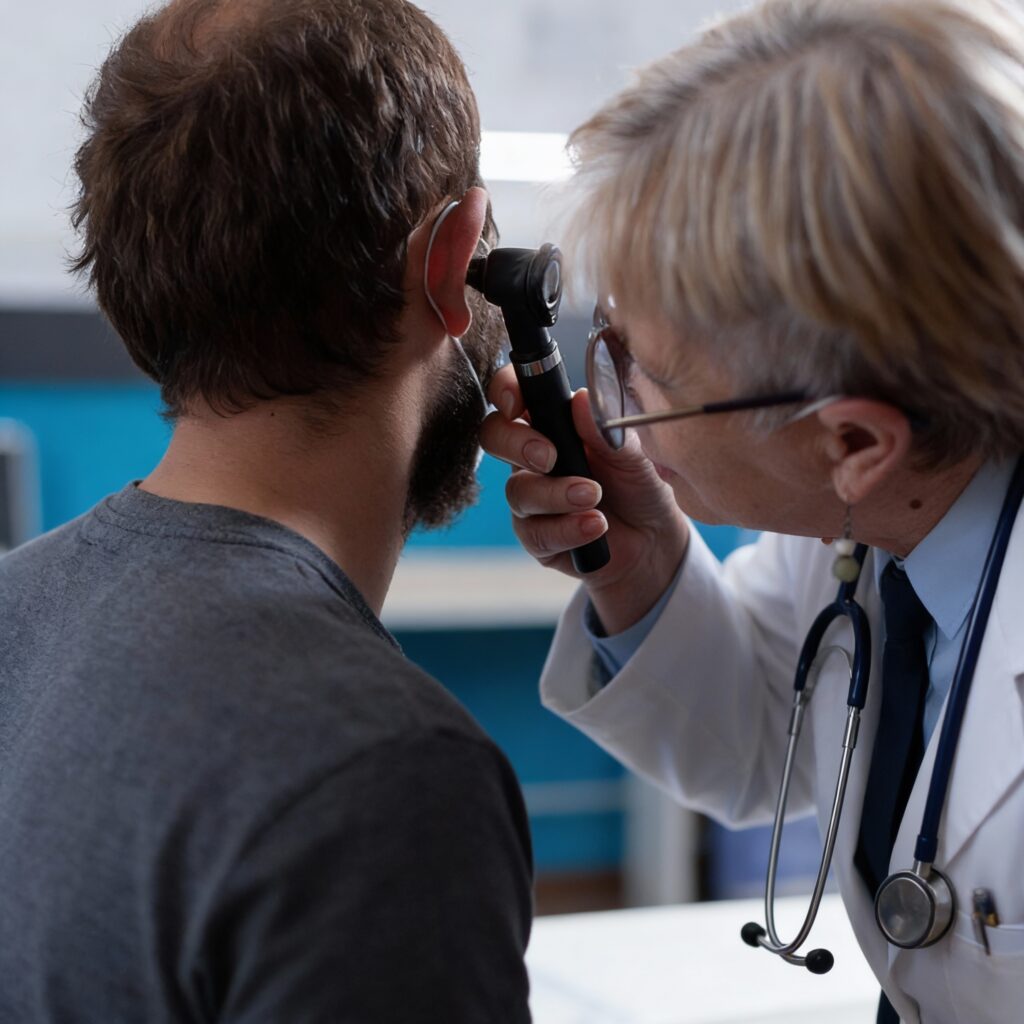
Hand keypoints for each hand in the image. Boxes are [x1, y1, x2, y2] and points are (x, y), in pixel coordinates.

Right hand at [479, 365, 689, 633]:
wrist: (654, 540)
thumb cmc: (638, 487)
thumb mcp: (632, 455)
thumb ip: (605, 429)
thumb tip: (581, 399)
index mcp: (554, 423)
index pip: (516, 394)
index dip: (504, 390)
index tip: (514, 404)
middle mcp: (532, 457)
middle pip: (494, 436)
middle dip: (516, 444)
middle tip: (550, 458)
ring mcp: (531, 498)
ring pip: (518, 491)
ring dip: (556, 494)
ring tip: (594, 498)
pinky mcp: (537, 537)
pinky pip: (535, 534)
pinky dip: (567, 529)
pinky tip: (595, 526)